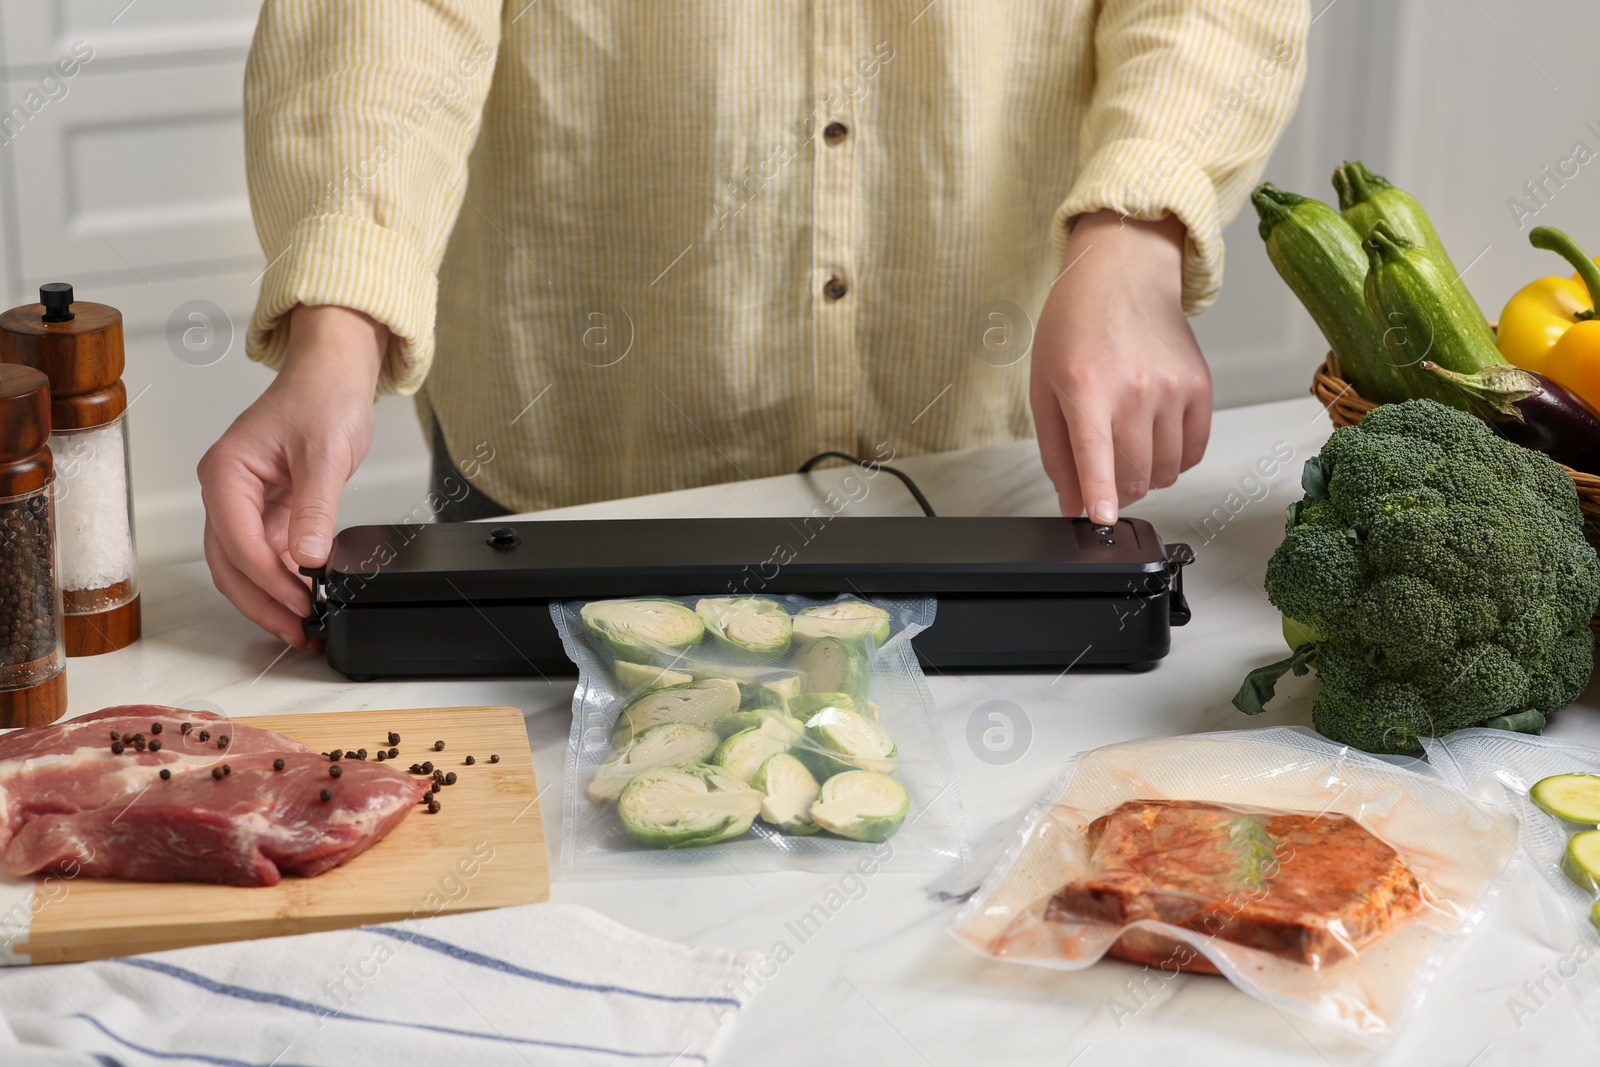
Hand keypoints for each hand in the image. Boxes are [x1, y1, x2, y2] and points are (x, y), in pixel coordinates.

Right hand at [197, 305, 386, 645]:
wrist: (335, 377)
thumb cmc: (322, 397)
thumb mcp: (324, 453)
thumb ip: (315, 509)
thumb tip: (307, 558)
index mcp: (226, 472)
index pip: (237, 542)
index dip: (269, 580)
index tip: (300, 603)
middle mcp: (228, 490)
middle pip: (230, 564)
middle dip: (262, 602)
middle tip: (297, 631)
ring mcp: (247, 502)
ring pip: (245, 565)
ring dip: (270, 598)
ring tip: (301, 626)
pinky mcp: (270, 509)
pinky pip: (268, 554)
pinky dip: (284, 580)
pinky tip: (306, 597)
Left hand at [1030, 210, 1211, 523]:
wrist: (1124, 276)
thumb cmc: (1075, 327)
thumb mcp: (1045, 387)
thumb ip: (1056, 452)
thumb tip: (1073, 504)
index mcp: (1087, 388)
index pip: (1096, 454)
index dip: (1100, 494)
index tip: (1103, 520)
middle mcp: (1135, 389)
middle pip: (1135, 476)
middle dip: (1116, 492)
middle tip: (1104, 477)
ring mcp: (1173, 389)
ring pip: (1165, 472)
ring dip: (1145, 477)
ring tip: (1127, 447)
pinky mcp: (1201, 388)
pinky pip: (1194, 452)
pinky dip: (1174, 461)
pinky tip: (1155, 440)